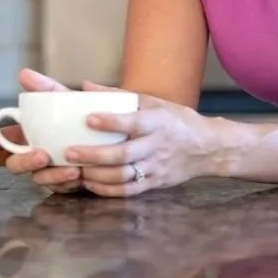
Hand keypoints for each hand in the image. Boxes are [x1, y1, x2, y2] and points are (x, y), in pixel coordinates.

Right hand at [0, 68, 84, 194]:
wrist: (115, 134)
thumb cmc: (87, 114)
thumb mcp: (71, 99)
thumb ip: (48, 88)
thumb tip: (24, 73)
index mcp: (31, 132)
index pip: (5, 137)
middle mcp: (35, 152)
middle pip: (15, 163)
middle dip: (24, 162)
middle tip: (42, 155)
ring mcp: (48, 170)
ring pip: (38, 179)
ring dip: (52, 175)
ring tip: (73, 169)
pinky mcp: (64, 183)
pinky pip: (60, 188)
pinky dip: (69, 182)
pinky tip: (81, 175)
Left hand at [63, 82, 213, 196]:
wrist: (207, 147)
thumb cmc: (177, 121)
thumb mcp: (155, 102)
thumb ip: (120, 96)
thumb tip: (86, 86)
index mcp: (158, 122)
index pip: (134, 122)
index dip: (111, 121)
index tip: (88, 118)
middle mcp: (157, 146)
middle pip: (123, 154)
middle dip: (94, 155)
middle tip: (70, 152)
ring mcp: (156, 167)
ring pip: (123, 176)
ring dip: (97, 175)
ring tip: (76, 170)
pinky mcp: (155, 183)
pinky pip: (128, 191)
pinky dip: (107, 190)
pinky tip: (90, 184)